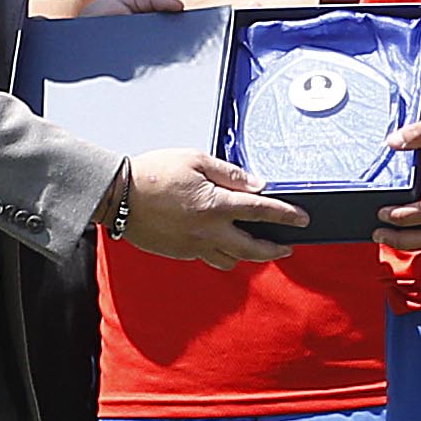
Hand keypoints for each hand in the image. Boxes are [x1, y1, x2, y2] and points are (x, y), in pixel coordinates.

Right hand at [117, 149, 305, 264]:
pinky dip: (223, 255)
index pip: (262, 211)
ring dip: (250, 257)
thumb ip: (230, 174)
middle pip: (253, 248)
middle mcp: (209, 230)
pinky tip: (225, 246)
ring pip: (232, 260)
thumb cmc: (154, 173)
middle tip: (287, 246)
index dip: (286, 215)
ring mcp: (194, 245)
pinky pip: (209, 258)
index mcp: (216, 204)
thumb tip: (257, 184)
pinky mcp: (181, 252)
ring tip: (259, 250)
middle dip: (275, 249)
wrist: (119, 196)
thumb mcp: (196, 160)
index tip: (302, 219)